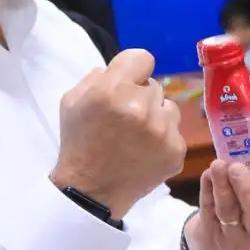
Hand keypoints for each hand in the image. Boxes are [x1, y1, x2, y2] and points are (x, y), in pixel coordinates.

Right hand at [52, 48, 186, 219]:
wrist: (92, 191)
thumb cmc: (79, 142)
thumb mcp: (73, 100)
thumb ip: (98, 76)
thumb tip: (121, 68)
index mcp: (112, 91)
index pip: (143, 58)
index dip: (134, 70)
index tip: (128, 83)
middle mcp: (140, 107)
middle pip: (154, 85)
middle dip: (140, 97)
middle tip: (125, 119)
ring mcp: (162, 130)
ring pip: (168, 107)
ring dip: (155, 116)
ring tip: (136, 136)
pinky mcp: (176, 150)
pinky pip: (175, 131)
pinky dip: (162, 139)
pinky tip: (144, 152)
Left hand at [184, 161, 249, 249]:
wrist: (212, 241)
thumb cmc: (240, 215)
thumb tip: (248, 159)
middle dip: (246, 188)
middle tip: (236, 167)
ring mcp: (232, 240)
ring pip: (228, 211)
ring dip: (223, 185)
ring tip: (218, 165)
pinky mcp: (210, 237)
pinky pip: (208, 210)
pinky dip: (207, 189)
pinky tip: (208, 175)